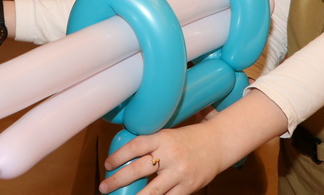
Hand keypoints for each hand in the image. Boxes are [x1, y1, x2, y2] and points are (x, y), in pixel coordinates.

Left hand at [99, 124, 224, 194]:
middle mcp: (170, 154)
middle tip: (104, 186)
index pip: (136, 146)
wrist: (219, 143)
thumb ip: (151, 145)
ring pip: (152, 191)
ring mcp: (180, 172)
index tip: (107, 164)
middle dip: (118, 180)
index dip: (118, 155)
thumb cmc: (189, 139)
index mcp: (163, 138)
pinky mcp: (189, 186)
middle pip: (138, 169)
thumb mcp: (169, 135)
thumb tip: (125, 155)